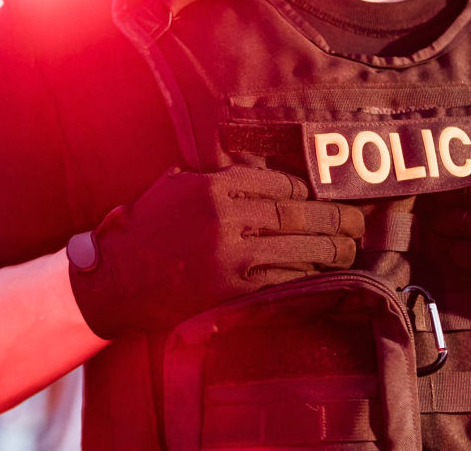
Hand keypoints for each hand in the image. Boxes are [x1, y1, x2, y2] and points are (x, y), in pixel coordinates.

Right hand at [67, 165, 363, 338]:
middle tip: (357, 222)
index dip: (307, 193)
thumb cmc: (141, 231)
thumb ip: (213, 178)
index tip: (320, 199)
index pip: (278, 185)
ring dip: (331, 250)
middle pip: (297, 216)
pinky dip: (310, 279)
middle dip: (334, 219)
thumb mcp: (173, 187)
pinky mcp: (233, 293)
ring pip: (298, 249)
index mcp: (212, 188)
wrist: (112, 281)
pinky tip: (325, 276)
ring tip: (350, 249)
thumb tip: (257, 177)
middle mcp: (226, 219)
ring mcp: (231, 258)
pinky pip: (284, 283)